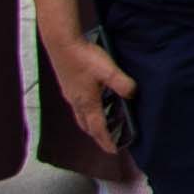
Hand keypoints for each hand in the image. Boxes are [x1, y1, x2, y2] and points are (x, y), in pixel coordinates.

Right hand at [44, 28, 136, 146]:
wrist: (61, 42)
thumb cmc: (84, 57)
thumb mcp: (109, 70)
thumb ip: (123, 84)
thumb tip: (133, 94)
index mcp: (87, 102)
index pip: (97, 128)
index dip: (106, 141)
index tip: (113, 151)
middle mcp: (76, 102)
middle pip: (86, 125)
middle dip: (96, 135)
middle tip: (107, 140)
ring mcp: (69, 93)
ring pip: (80, 115)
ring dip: (89, 123)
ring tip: (100, 125)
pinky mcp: (67, 84)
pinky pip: (77, 105)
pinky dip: (85, 111)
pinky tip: (91, 102)